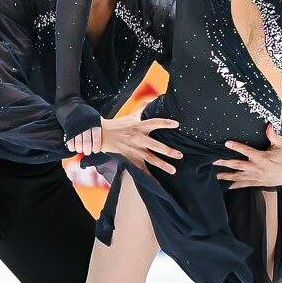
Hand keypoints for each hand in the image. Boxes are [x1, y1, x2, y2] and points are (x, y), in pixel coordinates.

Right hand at [65, 116, 182, 173]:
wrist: (102, 135)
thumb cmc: (119, 125)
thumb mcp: (131, 116)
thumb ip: (143, 108)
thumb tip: (153, 98)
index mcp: (139, 126)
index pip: (155, 123)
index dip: (165, 123)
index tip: (177, 124)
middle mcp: (138, 139)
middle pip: (155, 145)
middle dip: (167, 151)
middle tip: (179, 155)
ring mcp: (134, 150)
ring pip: (150, 159)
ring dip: (162, 165)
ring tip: (173, 170)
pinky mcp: (131, 158)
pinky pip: (141, 169)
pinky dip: (149, 177)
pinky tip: (158, 184)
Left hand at [213, 124, 281, 188]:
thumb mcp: (281, 145)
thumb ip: (273, 135)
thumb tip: (268, 125)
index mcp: (261, 158)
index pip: (246, 151)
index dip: (236, 146)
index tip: (226, 143)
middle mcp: (256, 168)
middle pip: (238, 165)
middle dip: (225, 163)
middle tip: (214, 161)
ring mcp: (255, 177)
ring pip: (238, 176)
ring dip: (226, 176)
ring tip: (215, 174)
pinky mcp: (255, 182)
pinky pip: (243, 185)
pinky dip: (234, 185)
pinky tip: (225, 186)